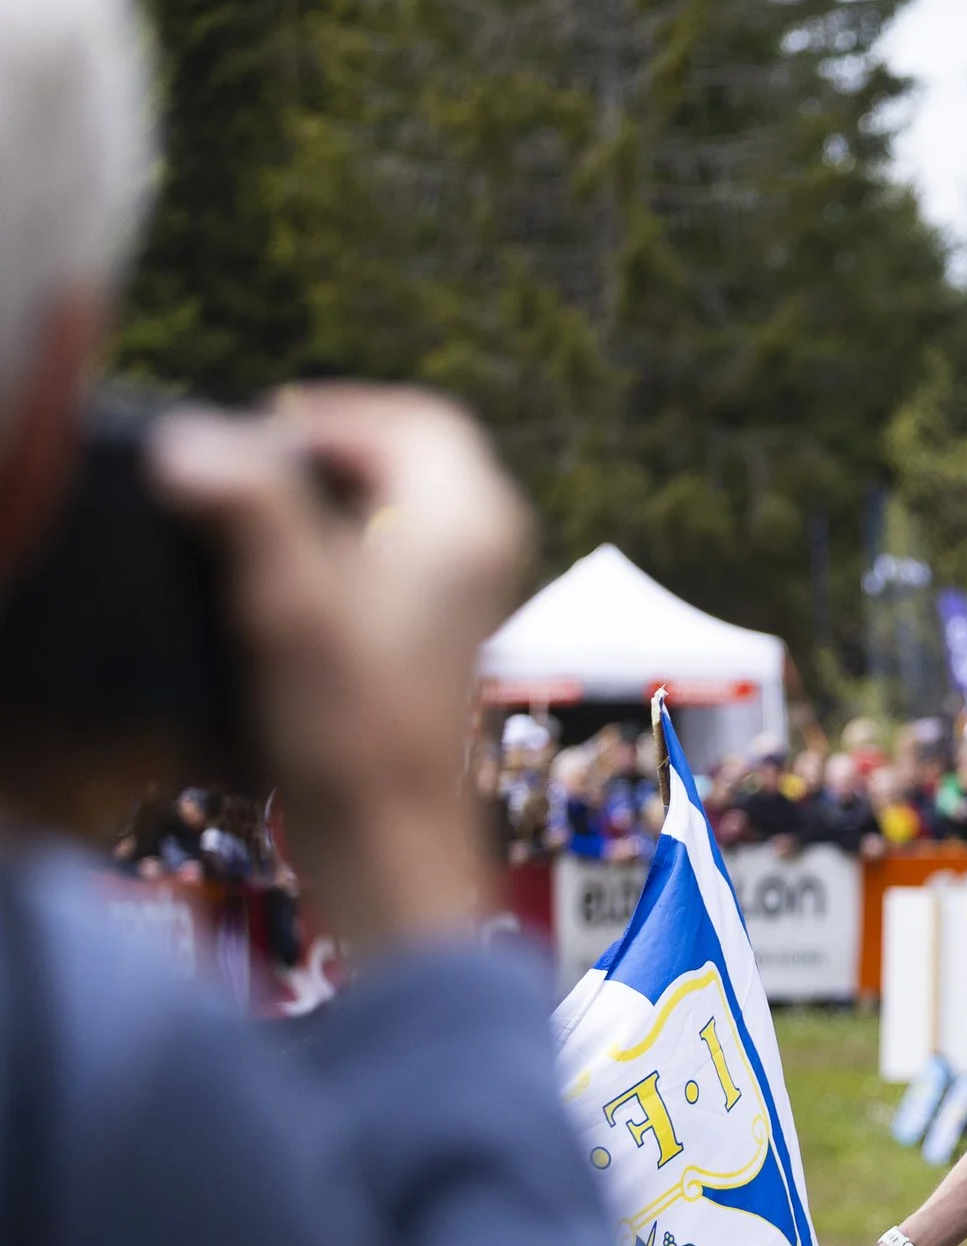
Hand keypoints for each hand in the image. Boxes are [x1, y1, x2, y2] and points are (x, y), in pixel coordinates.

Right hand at [152, 387, 527, 950]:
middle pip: (417, 450)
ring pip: (410, 499)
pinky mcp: (449, 624)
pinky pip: (405, 545)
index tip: (260, 434)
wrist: (391, 832)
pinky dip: (352, 536)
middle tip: (257, 467)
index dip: (335, 413)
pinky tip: (296, 571)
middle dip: (336, 446)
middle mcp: (490, 545)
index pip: (417, 419)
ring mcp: (476, 587)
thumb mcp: (289, 604)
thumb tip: (198, 440)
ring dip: (340, 492)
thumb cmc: (352, 728)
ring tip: (265, 515)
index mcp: (470, 522)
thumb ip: (250, 510)